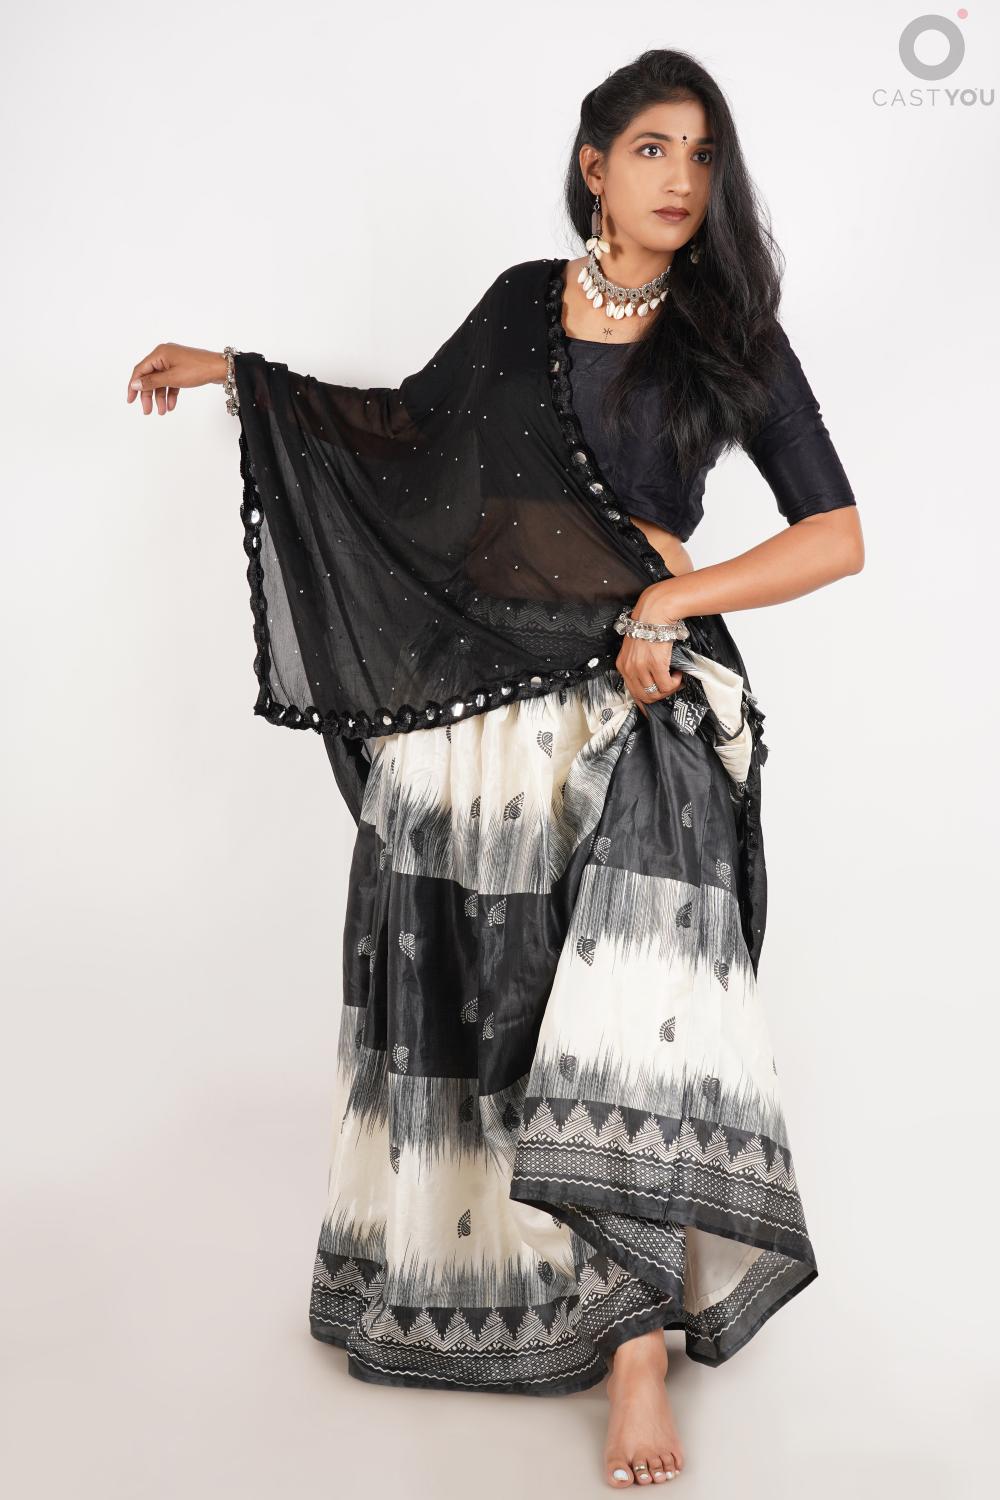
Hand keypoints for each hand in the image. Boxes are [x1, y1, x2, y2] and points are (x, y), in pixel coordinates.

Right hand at [126, 343, 228, 415]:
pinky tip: (171, 406)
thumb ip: (152, 382)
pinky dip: (171, 393)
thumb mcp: (172, 378)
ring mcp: (173, 362)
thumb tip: (134, 384)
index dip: (133, 385)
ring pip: (161, 381)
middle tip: (147, 411)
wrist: (221, 368)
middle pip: (150, 377)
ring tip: (162, 411)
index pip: (140, 370)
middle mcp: (164, 355)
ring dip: (160, 397)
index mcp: (159, 353)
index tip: (130, 400)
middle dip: (148, 395)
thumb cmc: (198, 370)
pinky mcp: (181, 368)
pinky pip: (171, 382)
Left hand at [616, 582, 687, 719]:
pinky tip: (678, 673)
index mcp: (622, 665)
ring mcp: (641, 667)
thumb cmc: (649, 627)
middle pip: (643, 696)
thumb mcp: (635, 648)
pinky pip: (667, 685)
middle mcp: (629, 668)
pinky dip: (675, 682)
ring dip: (669, 689)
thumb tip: (650, 680)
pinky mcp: (655, 664)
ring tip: (674, 678)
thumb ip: (638, 664)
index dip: (645, 702)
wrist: (656, 612)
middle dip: (659, 695)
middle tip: (669, 686)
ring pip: (656, 693)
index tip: (653, 705)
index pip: (631, 693)